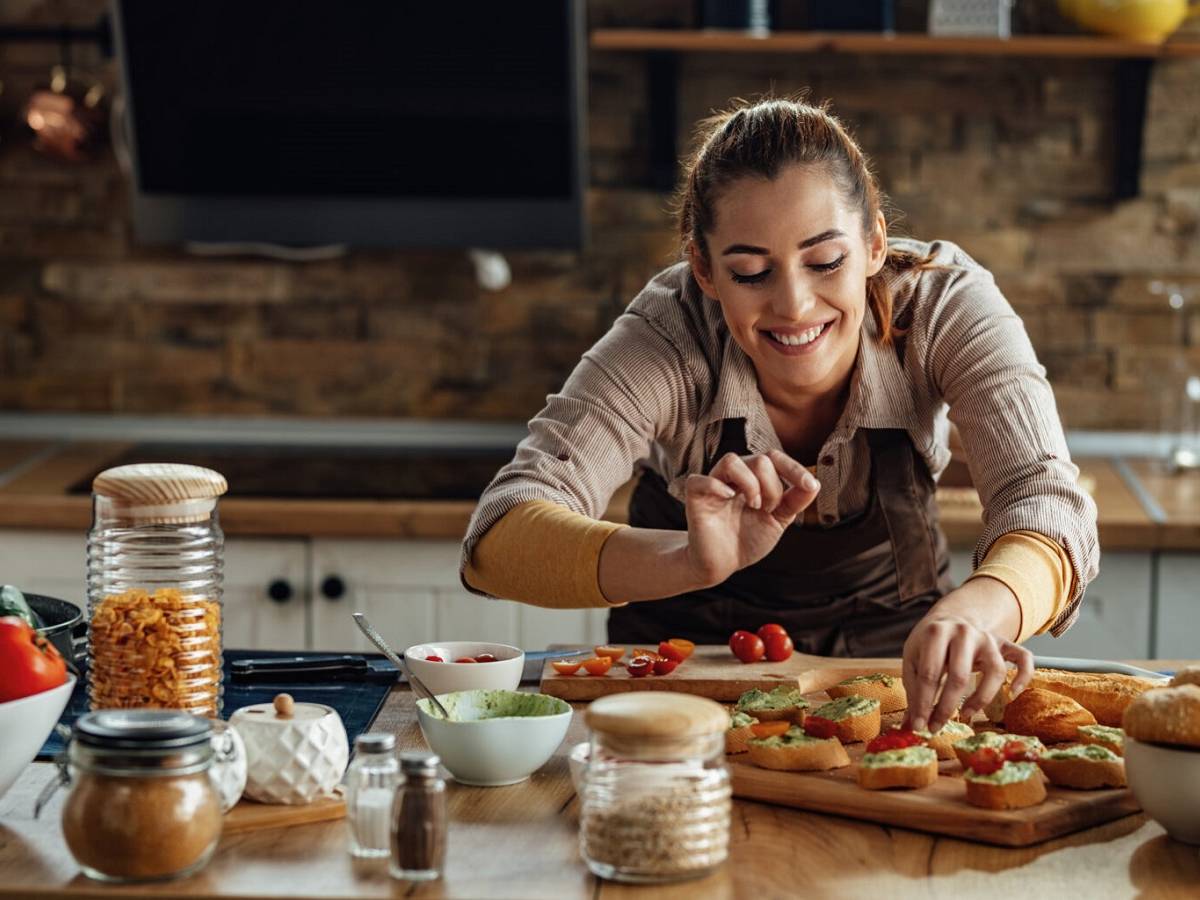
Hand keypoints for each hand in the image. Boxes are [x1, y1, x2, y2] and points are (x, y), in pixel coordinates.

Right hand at [683, 449, 819, 587]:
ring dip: (749, 484)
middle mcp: (734, 476)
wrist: (723, 564)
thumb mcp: (779, 520)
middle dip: (772, 487)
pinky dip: (717, 487)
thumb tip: (814, 483)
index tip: (808, 485)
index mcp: (755, 478)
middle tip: (767, 510)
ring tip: (753, 506)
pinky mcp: (695, 497)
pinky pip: (701, 480)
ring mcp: (714, 484)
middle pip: (758, 460)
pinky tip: (728, 499)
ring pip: (731, 461)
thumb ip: (795, 501)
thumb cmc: (748, 539)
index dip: (793, 467)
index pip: (773, 457)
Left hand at [901, 580, 1033, 733]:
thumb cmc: (930, 643)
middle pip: (959, 675)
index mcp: (936, 632)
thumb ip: (913, 689)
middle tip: (936, 726)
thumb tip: (911, 725)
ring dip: (982, 697)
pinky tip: (1012, 695)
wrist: (952, 618)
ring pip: (995, 670)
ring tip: (966, 714)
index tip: (919, 724)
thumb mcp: (913, 658)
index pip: (930, 673)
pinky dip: (1023, 676)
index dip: (924, 702)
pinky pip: (1023, 658)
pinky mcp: (1004, 643)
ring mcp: (987, 637)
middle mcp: (963, 632)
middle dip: (946, 706)